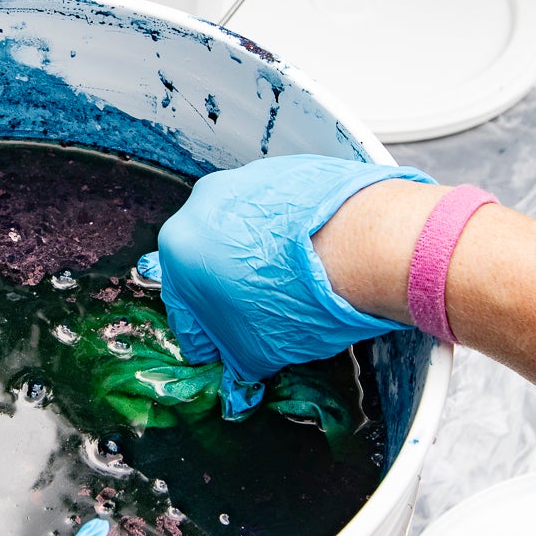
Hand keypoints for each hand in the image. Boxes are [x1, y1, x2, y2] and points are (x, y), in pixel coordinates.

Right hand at [155, 156, 437, 403]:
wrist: (356, 245)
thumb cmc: (299, 296)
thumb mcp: (259, 349)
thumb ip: (238, 358)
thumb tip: (243, 364)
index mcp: (179, 249)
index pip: (182, 305)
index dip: (205, 334)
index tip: (223, 347)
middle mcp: (202, 206)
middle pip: (209, 260)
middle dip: (230, 291)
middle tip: (260, 317)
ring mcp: (244, 182)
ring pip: (243, 232)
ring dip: (258, 258)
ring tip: (292, 285)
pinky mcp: (282, 171)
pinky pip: (276, 211)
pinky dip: (284, 233)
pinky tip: (310, 257)